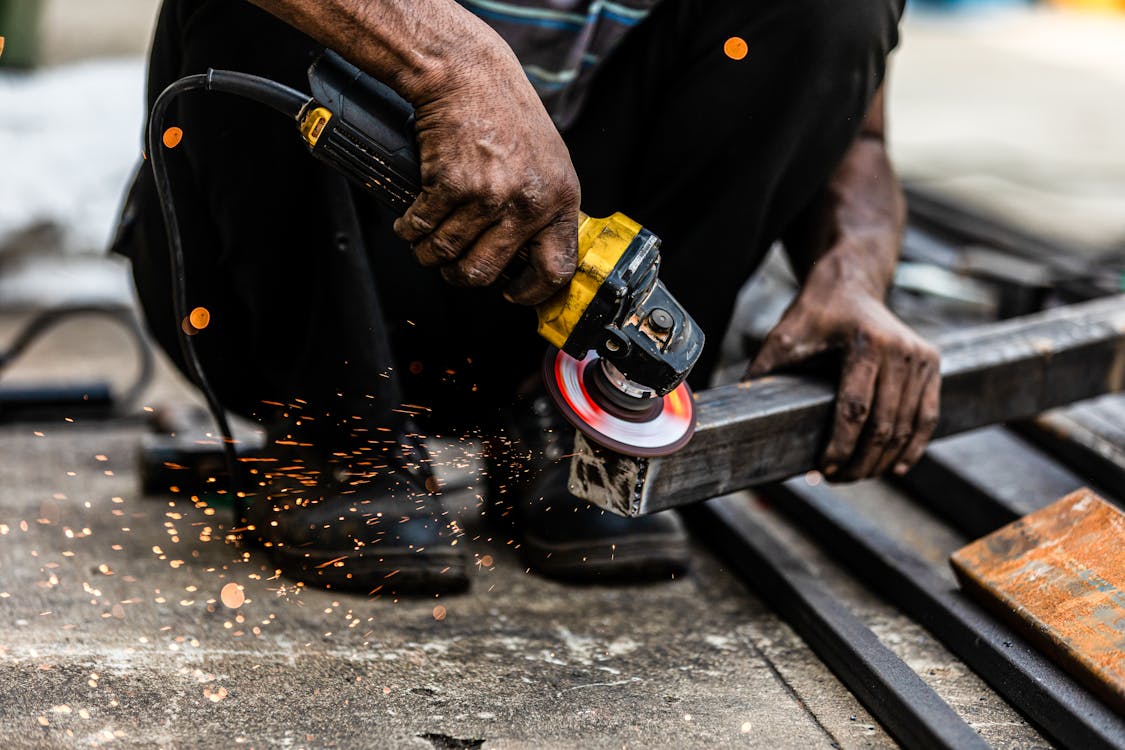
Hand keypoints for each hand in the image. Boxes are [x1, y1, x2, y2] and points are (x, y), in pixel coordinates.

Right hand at [392, 44, 580, 304]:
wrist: (469, 75)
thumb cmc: (507, 116)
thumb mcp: (548, 165)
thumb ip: (544, 209)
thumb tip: (533, 257)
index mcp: (559, 201)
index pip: (555, 270)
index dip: (532, 292)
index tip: (514, 294)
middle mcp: (527, 202)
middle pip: (486, 272)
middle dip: (461, 276)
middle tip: (454, 267)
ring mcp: (488, 196)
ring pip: (448, 254)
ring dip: (429, 254)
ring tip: (426, 243)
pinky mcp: (451, 185)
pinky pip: (422, 228)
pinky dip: (410, 230)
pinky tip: (410, 221)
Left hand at [745, 273, 939, 479]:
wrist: (850, 286)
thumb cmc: (815, 313)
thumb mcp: (784, 336)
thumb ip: (764, 369)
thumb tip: (738, 405)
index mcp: (867, 343)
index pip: (855, 409)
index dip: (841, 446)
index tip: (824, 469)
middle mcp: (901, 350)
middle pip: (884, 425)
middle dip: (860, 461)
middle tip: (838, 479)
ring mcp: (921, 358)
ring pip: (907, 426)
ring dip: (883, 460)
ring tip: (857, 475)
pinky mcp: (932, 364)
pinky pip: (927, 416)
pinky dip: (912, 446)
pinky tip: (894, 466)